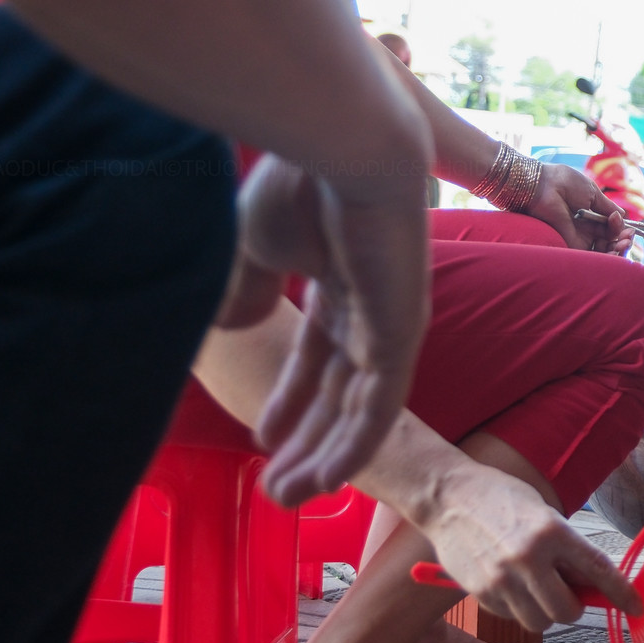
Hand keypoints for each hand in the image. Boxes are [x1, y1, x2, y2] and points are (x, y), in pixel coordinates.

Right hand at [214, 154, 430, 506]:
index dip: (292, 396)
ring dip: (327, 456)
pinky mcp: (404, 332)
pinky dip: (355, 445)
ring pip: (362, 408)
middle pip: (342, 388)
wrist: (338, 144)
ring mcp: (394, 319)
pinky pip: (381, 405)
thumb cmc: (296, 179)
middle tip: (277, 486)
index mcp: (343, 276)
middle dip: (309, 439)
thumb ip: (249, 287)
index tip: (261, 435)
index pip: (321, 351)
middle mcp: (375, 303)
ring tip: (289, 498)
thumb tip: (239, 327)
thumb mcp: (255, 242)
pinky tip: (326, 480)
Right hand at [426, 464, 643, 626]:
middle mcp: (529, 558)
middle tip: (567, 592)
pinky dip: (518, 608)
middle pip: (567, 611)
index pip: (598, 571)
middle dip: (572, 607)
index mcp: (552, 532)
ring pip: (539, 621)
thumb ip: (567, 549)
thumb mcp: (543, 513)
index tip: (636, 607)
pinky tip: (510, 584)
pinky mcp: (480, 592)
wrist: (447, 496)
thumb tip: (592, 583)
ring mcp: (502, 579)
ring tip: (536, 587)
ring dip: (545, 612)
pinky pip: (511, 617)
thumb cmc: (500, 497)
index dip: (621, 593)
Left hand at [526, 163, 633, 251]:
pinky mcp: (571, 245)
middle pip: (610, 242)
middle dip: (623, 242)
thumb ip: (607, 207)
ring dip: (618, 250)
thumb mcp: (593, 193)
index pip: (612, 229)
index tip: (629, 227)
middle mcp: (586, 229)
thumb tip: (622, 215)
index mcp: (592, 216)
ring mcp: (579, 238)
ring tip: (625, 242)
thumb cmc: (566, 184)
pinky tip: (616, 249)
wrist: (545, 185)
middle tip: (628, 237)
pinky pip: (591, 257)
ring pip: (603, 251)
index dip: (622, 231)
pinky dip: (606, 257)